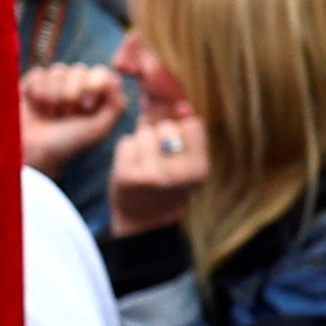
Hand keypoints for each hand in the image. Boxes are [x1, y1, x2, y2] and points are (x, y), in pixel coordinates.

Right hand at [19, 63, 126, 177]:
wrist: (35, 152)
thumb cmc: (69, 143)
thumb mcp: (100, 129)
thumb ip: (116, 105)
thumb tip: (114, 81)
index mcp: (97, 96)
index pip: (102, 73)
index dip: (94, 85)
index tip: (87, 107)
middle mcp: (78, 86)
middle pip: (79, 70)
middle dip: (71, 94)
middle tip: (67, 115)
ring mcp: (55, 84)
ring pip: (58, 70)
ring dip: (54, 96)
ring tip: (52, 115)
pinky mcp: (33, 84)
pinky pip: (39, 74)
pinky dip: (38, 92)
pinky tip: (38, 108)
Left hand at [107, 101, 205, 225]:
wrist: (144, 220)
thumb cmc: (167, 184)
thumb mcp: (186, 162)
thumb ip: (185, 132)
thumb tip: (180, 105)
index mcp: (199, 170)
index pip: (192, 125)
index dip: (181, 128)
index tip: (176, 143)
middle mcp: (178, 174)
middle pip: (166, 126)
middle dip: (159, 135)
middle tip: (158, 158)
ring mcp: (152, 175)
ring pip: (144, 132)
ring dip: (141, 142)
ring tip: (145, 162)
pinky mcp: (126, 176)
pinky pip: (126, 142)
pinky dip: (126, 150)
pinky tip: (131, 167)